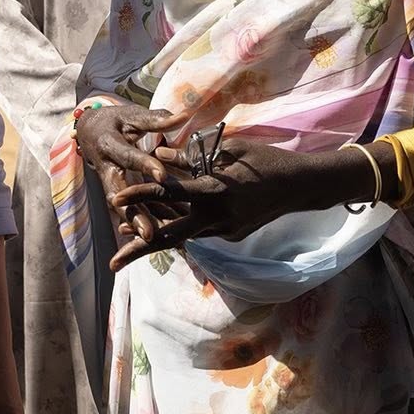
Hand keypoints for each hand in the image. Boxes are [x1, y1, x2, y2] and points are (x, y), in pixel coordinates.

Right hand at [77, 101, 181, 247]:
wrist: (87, 132)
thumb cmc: (114, 121)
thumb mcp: (130, 115)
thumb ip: (155, 120)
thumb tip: (183, 116)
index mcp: (109, 145)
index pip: (129, 157)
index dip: (145, 166)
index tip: (163, 176)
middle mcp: (105, 169)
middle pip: (117, 195)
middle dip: (133, 215)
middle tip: (149, 233)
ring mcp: (109, 184)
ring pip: (122, 210)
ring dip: (138, 227)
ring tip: (158, 243)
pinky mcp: (116, 194)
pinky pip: (129, 210)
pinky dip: (143, 223)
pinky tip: (163, 235)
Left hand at [108, 136, 325, 270]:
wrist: (300, 186)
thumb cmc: (264, 160)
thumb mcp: (228, 149)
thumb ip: (191, 156)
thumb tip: (158, 155)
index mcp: (215, 191)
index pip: (169, 193)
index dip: (140, 194)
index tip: (116, 197)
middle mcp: (217, 218)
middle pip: (170, 237)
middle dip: (139, 250)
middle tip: (113, 263)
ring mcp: (225, 231)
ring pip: (182, 236)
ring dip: (154, 237)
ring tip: (125, 235)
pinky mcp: (230, 234)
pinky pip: (198, 231)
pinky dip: (178, 227)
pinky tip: (158, 221)